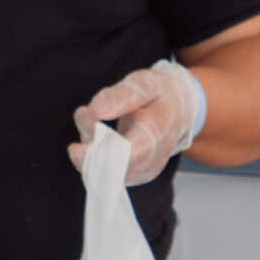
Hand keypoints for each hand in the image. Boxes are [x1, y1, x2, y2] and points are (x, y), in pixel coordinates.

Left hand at [69, 58, 205, 184]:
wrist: (180, 110)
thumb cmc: (161, 95)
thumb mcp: (145, 84)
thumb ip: (122, 95)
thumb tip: (95, 109)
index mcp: (156, 135)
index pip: (128, 155)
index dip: (100, 153)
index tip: (79, 144)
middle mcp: (151, 160)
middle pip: (110, 166)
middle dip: (89, 141)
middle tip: (84, 112)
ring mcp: (142, 172)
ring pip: (103, 171)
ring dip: (88, 145)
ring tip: (88, 116)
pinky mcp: (132, 175)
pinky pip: (103, 172)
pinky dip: (92, 153)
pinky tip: (95, 132)